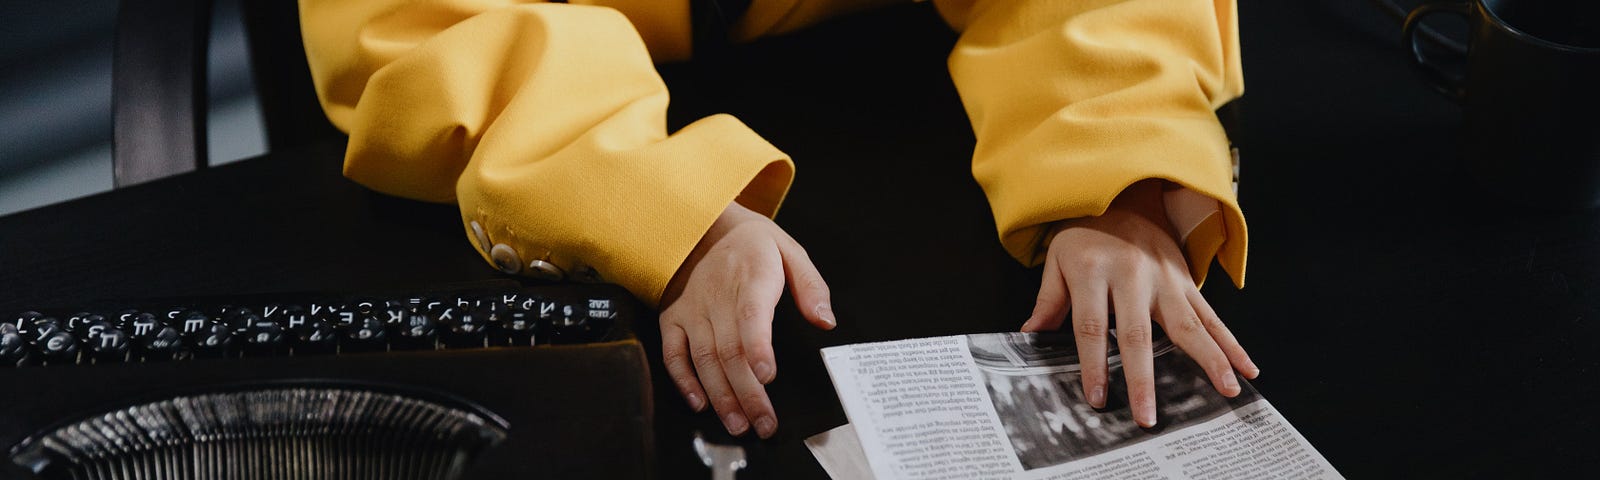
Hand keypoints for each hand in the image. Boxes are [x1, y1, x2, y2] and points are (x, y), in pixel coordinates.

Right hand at [659, 201, 835, 437]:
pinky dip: (683, 381)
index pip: (752, 316)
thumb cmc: (750, 243)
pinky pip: (673, 354)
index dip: (758, 348)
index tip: (768, 376)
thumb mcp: (788, 249)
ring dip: (721, 396)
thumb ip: (810, 285)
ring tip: (738, 424)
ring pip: (704, 360)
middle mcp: (717, 297)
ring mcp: (692, 310)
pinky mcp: (673, 318)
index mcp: (751, 277)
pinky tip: (700, 403)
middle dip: (748, 393)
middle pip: (730, 351)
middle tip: (764, 424)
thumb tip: (825, 320)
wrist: (701, 225)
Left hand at [1021, 180, 1258, 426]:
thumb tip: (1030, 338)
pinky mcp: (1187, 280)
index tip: (1098, 399)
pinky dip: (1231, 342)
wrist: (1123, 193)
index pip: (1090, 326)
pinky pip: (1212, 314)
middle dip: (1143, 378)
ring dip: (1209, 360)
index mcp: (1093, 271)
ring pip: (1188, 324)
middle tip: (1148, 417)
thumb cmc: (1084, 234)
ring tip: (1226, 391)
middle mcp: (1131, 275)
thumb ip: (1048, 300)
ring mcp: (1164, 278)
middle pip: (1137, 334)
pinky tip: (1247, 367)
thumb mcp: (1056, 260)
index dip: (1093, 364)